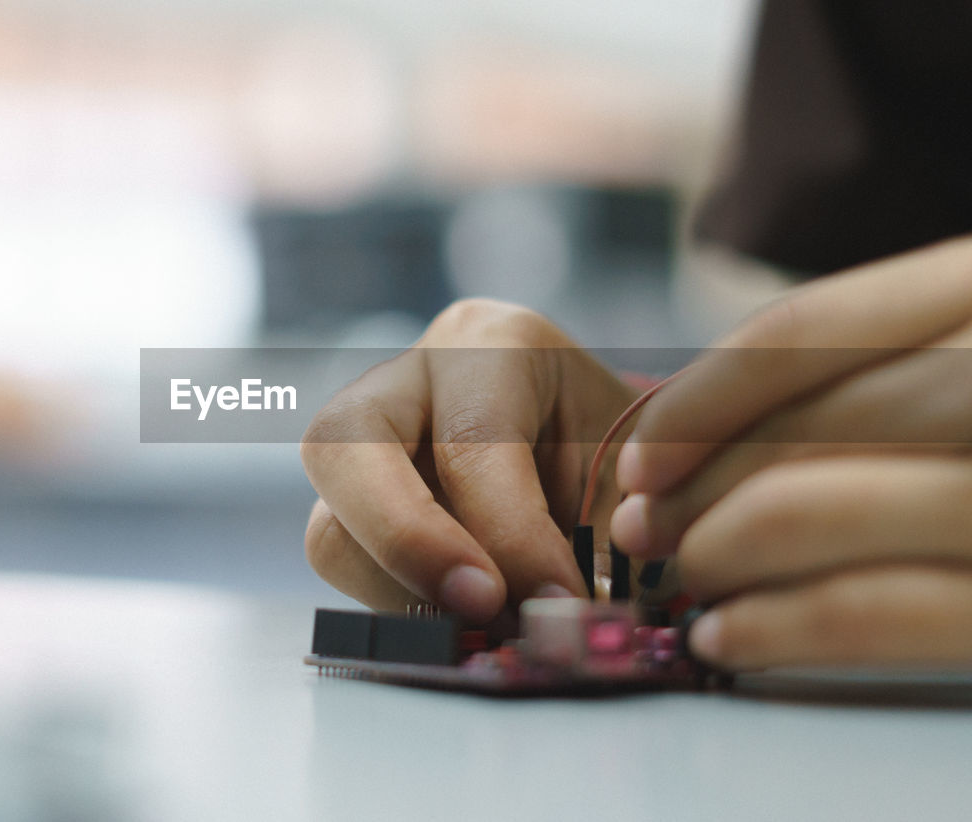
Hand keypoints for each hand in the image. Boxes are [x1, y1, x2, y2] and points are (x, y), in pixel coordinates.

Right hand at [301, 299, 636, 621]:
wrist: (606, 462)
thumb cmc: (628, 458)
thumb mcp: (644, 474)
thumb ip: (616, 533)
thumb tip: (567, 620)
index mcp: (488, 345)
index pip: (471, 437)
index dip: (511, 532)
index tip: (558, 602)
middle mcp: (403, 381)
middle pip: (346, 444)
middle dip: (408, 540)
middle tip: (481, 607)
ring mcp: (360, 449)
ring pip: (330, 526)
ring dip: (406, 595)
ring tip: (493, 628)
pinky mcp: (346, 512)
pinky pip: (343, 570)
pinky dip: (402, 611)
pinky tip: (467, 624)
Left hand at [612, 237, 971, 669]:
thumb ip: (895, 365)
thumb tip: (711, 430)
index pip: (812, 329)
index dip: (703, 396)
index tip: (639, 453)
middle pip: (806, 423)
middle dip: (698, 483)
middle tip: (641, 532)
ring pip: (824, 508)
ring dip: (721, 553)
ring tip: (681, 585)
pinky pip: (883, 612)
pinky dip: (784, 628)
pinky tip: (731, 639)